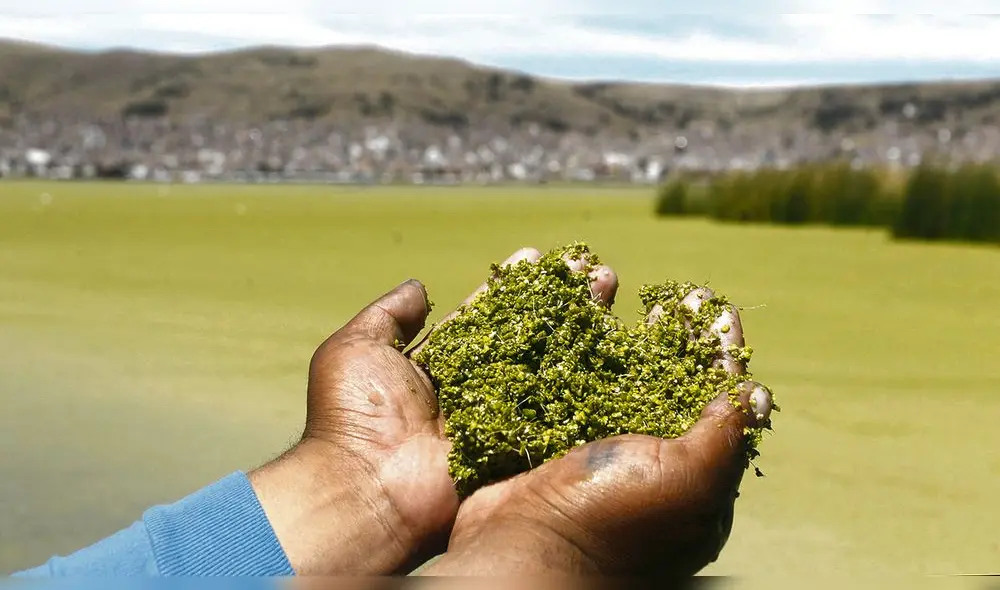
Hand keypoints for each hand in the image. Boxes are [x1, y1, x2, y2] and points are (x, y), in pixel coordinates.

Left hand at [247, 247, 618, 574]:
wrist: (368, 488)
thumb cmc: (353, 416)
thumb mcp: (356, 349)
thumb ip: (390, 315)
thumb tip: (418, 286)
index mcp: (436, 366)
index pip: (484, 316)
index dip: (512, 287)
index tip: (540, 257)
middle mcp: (473, 390)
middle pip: (527, 336)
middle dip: (558, 300)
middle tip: (591, 270)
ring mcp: (499, 419)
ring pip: (550, 364)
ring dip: (582, 327)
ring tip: (610, 287)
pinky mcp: (519, 447)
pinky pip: (559, 411)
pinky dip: (587, 379)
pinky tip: (615, 342)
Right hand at [420, 275, 773, 577]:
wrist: (523, 551)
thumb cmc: (613, 521)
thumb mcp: (690, 481)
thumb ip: (725, 436)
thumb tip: (756, 396)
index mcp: (691, 483)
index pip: (719, 407)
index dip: (722, 355)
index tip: (721, 311)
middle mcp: (647, 466)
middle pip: (672, 384)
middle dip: (681, 336)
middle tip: (682, 297)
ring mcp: (598, 452)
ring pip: (622, 376)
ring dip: (632, 331)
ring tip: (632, 291)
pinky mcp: (552, 439)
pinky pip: (573, 381)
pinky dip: (581, 344)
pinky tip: (583, 316)